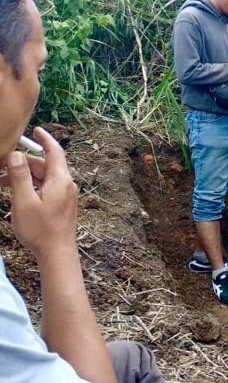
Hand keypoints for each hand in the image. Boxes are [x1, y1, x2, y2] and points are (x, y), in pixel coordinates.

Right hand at [0, 128, 77, 259]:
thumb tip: (16, 154)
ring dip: (23, 177)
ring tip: (1, 183)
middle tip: (0, 167)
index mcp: (60, 180)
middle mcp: (66, 184)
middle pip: (44, 165)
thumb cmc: (40, 229)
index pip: (54, 151)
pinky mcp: (61, 204)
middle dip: (22, 164)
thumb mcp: (24, 201)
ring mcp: (65, 195)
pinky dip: (30, 187)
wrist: (57, 253)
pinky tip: (14, 193)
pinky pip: (45, 188)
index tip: (35, 129)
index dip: (45, 139)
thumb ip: (19, 176)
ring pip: (43, 178)